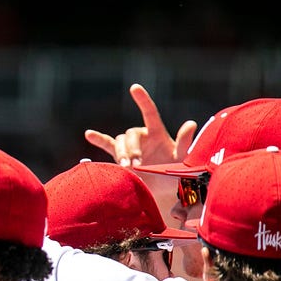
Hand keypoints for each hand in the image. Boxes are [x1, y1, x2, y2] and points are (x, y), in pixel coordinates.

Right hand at [84, 83, 198, 166]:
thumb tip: (191, 124)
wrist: (162, 191)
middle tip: (136, 165)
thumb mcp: (182, 159)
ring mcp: (130, 147)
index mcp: (157, 133)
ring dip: (121, 153)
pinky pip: (107, 145)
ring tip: (126, 167)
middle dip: (132, 149)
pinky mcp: (121, 157)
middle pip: (130, 134)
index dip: (142, 100)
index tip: (134, 88)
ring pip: (119, 142)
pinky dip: (98, 139)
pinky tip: (89, 134)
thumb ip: (185, 142)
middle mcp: (142, 137)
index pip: (149, 112)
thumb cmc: (174, 174)